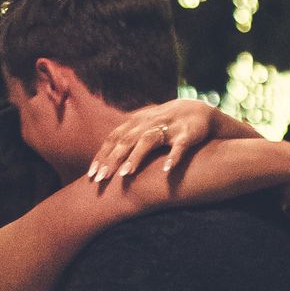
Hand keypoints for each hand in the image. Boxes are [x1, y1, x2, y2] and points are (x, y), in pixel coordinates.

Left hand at [86, 97, 218, 191]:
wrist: (197, 111)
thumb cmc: (164, 125)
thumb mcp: (141, 128)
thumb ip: (124, 140)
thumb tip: (101, 160)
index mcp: (135, 123)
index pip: (113, 139)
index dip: (102, 156)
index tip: (92, 175)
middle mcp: (148, 124)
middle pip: (126, 141)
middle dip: (112, 160)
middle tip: (101, 179)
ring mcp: (167, 128)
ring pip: (148, 141)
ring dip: (136, 157)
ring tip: (125, 175)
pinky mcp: (186, 134)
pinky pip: (179, 146)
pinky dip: (173, 157)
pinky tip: (167, 170)